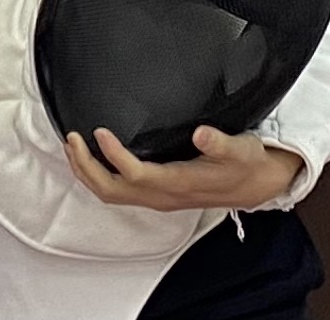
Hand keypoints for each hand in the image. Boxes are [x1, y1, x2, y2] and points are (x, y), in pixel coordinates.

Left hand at [63, 125, 302, 212]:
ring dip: (88, 173)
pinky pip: (120, 191)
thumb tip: (201, 133)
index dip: (114, 156)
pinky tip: (95, 157)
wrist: (258, 185)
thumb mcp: (241, 149)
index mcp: (180, 183)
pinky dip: (100, 176)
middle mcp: (164, 195)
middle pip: (113, 191)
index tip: (99, 132)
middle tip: (72, 139)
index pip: (136, 175)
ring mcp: (159, 198)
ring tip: (73, 146)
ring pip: (113, 194)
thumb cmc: (247, 164)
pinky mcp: (158, 194)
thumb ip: (221, 142)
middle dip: (86, 168)